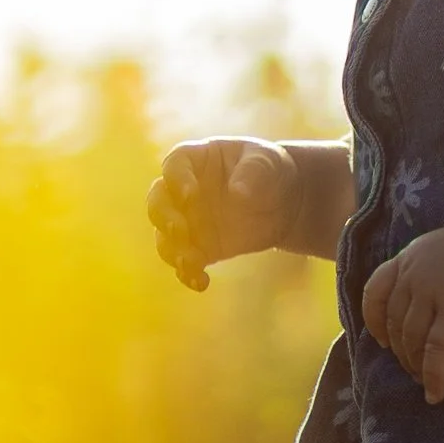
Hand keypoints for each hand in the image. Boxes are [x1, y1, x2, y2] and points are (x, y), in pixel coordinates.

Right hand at [148, 137, 294, 289]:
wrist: (285, 201)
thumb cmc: (269, 169)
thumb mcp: (266, 161)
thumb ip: (253, 171)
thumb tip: (238, 193)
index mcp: (195, 160)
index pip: (174, 166)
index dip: (177, 180)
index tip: (190, 195)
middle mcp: (182, 191)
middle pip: (158, 202)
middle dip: (164, 218)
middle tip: (180, 230)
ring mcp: (189, 221)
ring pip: (165, 237)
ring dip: (172, 251)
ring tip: (191, 262)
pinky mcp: (200, 247)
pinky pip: (185, 262)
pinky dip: (188, 274)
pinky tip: (200, 282)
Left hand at [361, 216, 443, 400]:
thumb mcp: (443, 249)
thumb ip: (425, 270)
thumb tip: (419, 302)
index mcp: (409, 258)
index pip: (374, 292)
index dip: (373, 321)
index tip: (381, 341)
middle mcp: (414, 275)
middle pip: (395, 324)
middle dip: (401, 353)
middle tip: (413, 370)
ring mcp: (433, 293)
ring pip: (411, 340)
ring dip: (416, 367)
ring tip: (425, 382)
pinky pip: (436, 351)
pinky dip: (435, 375)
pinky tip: (438, 392)